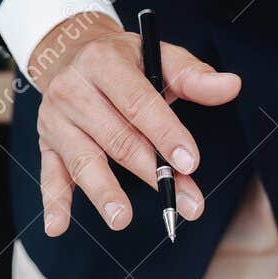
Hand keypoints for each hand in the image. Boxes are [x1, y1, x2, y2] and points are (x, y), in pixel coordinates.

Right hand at [29, 11, 240, 235]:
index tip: (190, 163)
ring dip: (104, 192)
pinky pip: (50, 175)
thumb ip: (193, 75)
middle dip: (152, 173)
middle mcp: (73, 89)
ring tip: (122, 219)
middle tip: (182, 203)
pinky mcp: (46, 143)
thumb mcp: (157, 55)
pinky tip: (58, 227)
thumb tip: (231, 86)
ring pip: (84, 160)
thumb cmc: (124, 60)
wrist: (70, 51)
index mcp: (103, 62)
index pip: (138, 103)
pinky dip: (54, 202)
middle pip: (116, 137)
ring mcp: (56, 120)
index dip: (166, 134)